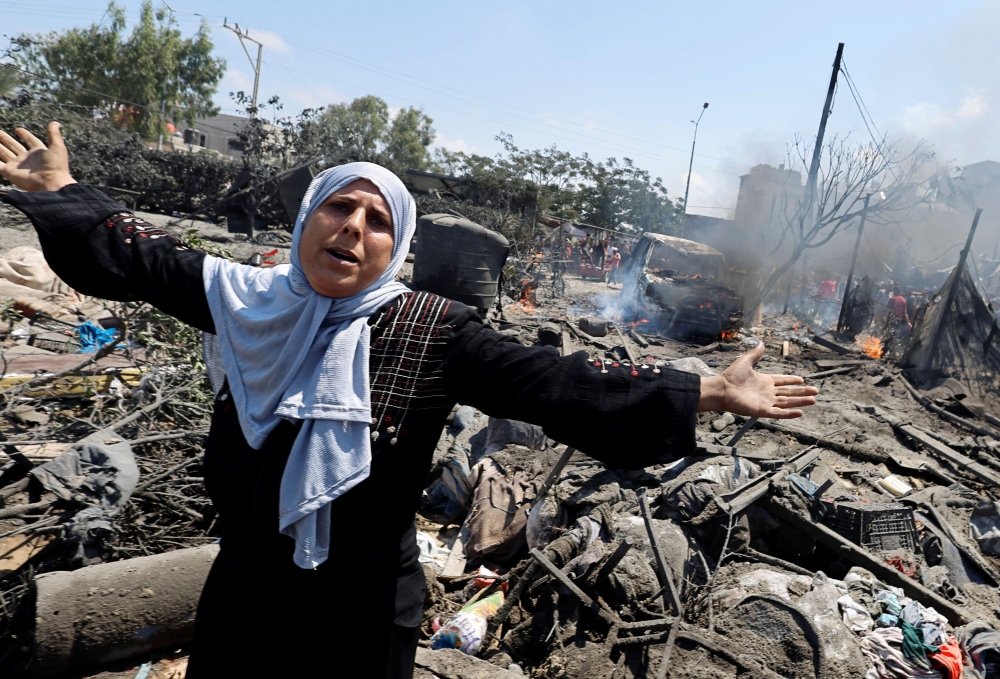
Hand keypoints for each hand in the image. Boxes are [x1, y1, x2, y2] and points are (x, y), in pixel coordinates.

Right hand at [0, 122, 75, 191]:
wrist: (50, 183)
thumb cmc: (55, 166)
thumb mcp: (57, 146)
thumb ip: (53, 134)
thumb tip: (55, 122)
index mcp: (39, 152)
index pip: (30, 141)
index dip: (25, 135)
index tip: (18, 129)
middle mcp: (27, 159)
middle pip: (14, 146)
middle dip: (5, 139)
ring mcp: (18, 166)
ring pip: (3, 153)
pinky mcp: (10, 172)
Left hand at [699, 342, 817, 418]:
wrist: (722, 388)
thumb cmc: (731, 376)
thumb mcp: (746, 361)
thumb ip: (756, 354)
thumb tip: (761, 343)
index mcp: (765, 381)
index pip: (782, 381)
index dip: (792, 381)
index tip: (802, 380)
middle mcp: (767, 392)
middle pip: (788, 393)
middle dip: (802, 392)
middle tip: (816, 391)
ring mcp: (766, 402)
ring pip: (787, 402)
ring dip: (800, 401)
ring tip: (813, 400)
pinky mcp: (762, 410)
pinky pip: (778, 413)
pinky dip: (789, 413)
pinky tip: (800, 412)